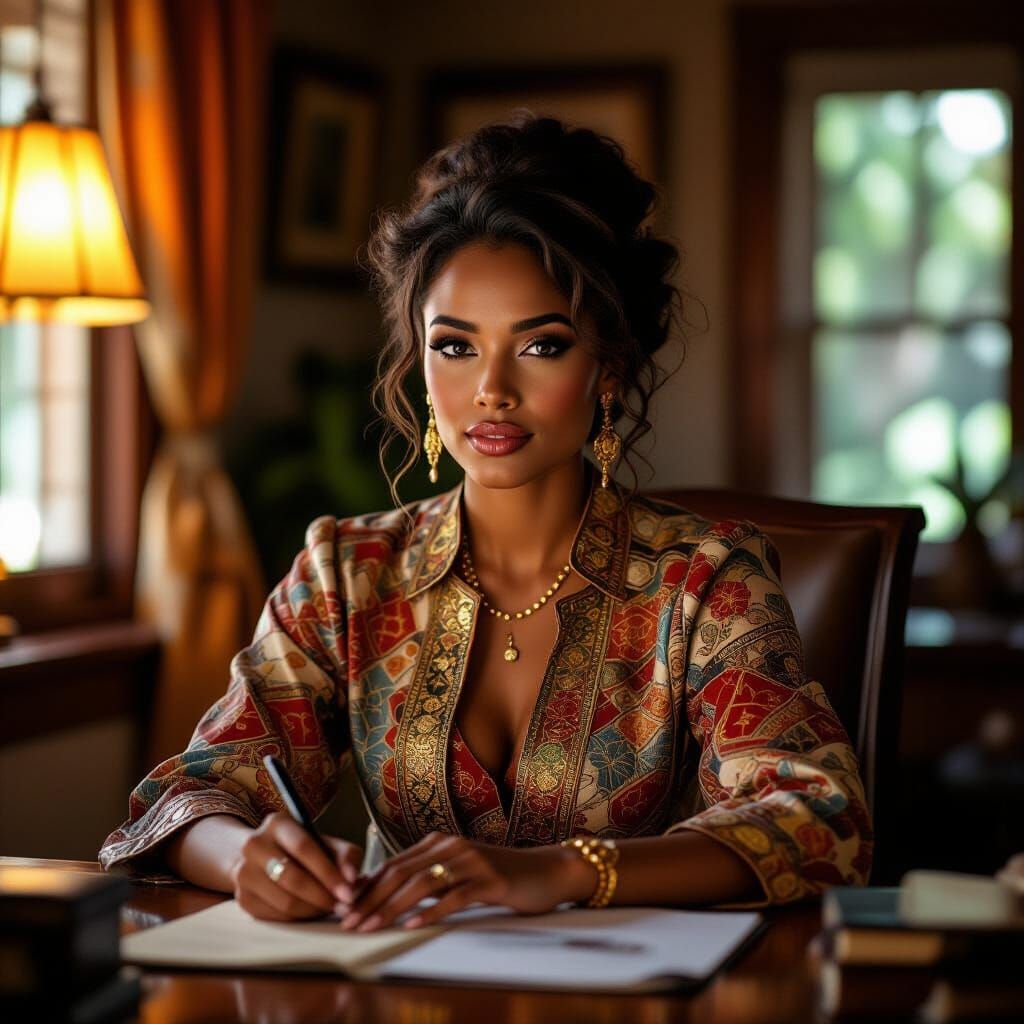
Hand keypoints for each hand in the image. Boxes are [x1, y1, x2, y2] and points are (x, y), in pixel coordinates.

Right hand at [232, 811, 363, 920]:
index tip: (348, 892)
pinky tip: (311, 911)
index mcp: (277, 824)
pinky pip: (276, 916)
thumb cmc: (303, 849)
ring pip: (284, 901)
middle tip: (343, 907)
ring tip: (330, 908)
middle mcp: (254, 845)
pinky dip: (299, 918)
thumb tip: (352, 880)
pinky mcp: (242, 899)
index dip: (328, 872)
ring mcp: (244, 873)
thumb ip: (346, 855)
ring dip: (313, 910)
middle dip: (322, 896)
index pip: (304, 848)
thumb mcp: (325, 842)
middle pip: (292, 878)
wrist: (262, 856)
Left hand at [339, 831, 589, 931]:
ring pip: (422, 883)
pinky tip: (414, 926)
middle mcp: (450, 846)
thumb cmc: (499, 878)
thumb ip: (427, 881)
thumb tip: (387, 898)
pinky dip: (431, 911)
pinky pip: (455, 895)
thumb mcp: (458, 875)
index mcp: (439, 842)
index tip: (344, 911)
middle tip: (348, 924)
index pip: (393, 865)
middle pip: (401, 872)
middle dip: (370, 900)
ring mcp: (471, 861)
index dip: (366, 888)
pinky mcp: (490, 879)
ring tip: (371, 928)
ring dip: (391, 907)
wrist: (546, 871)